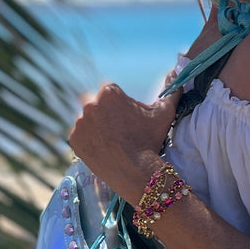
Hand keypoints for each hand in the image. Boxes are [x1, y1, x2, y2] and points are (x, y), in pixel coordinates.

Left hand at [68, 84, 175, 202]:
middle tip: (118, 130)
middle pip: (96, 104)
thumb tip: (176, 77)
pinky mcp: (74, 139)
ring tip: (111, 141)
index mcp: (109, 92)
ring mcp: (80, 122)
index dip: (119, 105)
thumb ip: (170, 93)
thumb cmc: (150, 140)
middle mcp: (90, 104)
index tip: (126, 118)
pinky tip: (102, 148)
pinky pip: (80, 136)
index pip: (110, 92)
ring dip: (95, 126)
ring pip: (87, 120)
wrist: (136, 171)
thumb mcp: (164, 113)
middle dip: (104, 113)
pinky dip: (88, 141)